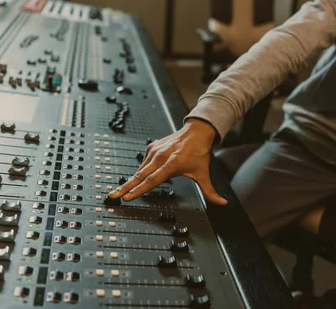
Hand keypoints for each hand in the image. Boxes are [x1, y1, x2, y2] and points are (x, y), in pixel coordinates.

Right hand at [108, 119, 227, 204]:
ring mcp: (155, 151)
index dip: (139, 190)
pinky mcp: (152, 147)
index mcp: (172, 164)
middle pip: (140, 175)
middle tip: (113, 196)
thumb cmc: (198, 152)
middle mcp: (161, 157)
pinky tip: (137, 179)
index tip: (128, 197)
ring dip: (130, 181)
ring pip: (140, 169)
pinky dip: (140, 171)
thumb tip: (222, 204)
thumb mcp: (204, 173)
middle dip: (125, 187)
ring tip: (119, 191)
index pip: (152, 180)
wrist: (196, 132)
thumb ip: (211, 192)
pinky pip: (144, 163)